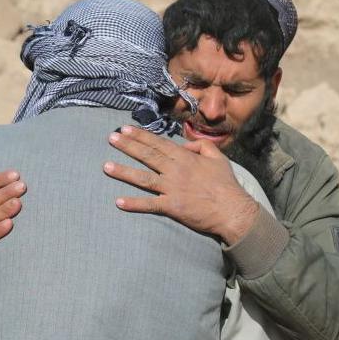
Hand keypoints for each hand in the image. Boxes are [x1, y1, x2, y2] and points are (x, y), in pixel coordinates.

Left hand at [104, 126, 259, 244]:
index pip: (158, 143)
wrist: (232, 210)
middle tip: (111, 138)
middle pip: (147, 156)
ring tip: (106, 166)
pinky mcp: (172, 206)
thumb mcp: (218, 157)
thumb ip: (201, 146)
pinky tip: (119, 202)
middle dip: (128, 146)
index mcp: (185, 157)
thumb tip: (185, 146)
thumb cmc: (226, 184)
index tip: (126, 129)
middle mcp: (175, 170)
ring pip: (143, 178)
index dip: (141, 136)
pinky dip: (134, 204)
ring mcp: (172, 189)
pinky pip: (150, 204)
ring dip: (123, 172)